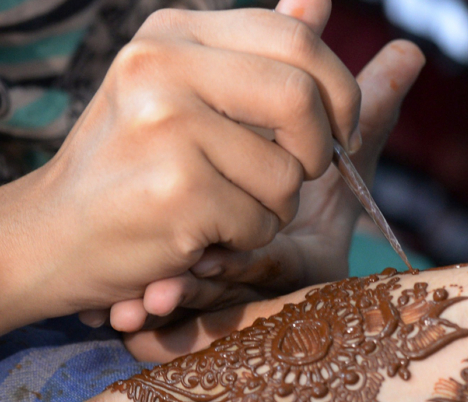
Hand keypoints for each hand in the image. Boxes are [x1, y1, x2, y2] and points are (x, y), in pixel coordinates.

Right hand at [0, 0, 388, 334]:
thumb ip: (252, 55)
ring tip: (227, 210)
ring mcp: (167, 127)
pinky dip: (246, 240)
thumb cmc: (130, 167)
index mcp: (175, 34)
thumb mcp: (182, 91)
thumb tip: (317, 1)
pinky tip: (205, 236)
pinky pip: (260, 223)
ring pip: (286, 176)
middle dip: (318, 152)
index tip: (338, 133)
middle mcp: (165, 67)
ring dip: (274, 210)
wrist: (56, 233)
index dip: (339, 94)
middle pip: (301, 98)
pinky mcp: (177, 192)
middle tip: (298, 176)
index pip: (297, 42)